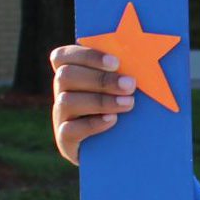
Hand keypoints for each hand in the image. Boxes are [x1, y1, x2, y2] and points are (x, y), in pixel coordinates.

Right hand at [49, 44, 138, 165]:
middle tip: (130, 85)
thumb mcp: (121, 85)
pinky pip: (69, 130)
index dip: (86, 56)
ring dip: (100, 101)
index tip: (115, 62)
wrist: (119, 145)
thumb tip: (138, 55)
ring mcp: (61, 116)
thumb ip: (120, 70)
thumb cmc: (123, 103)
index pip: (63, 56)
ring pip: (66, 101)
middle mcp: (61, 92)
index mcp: (71, 71)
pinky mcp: (64, 139)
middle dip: (100, 79)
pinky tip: (112, 120)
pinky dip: (92, 124)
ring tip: (128, 104)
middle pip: (65, 76)